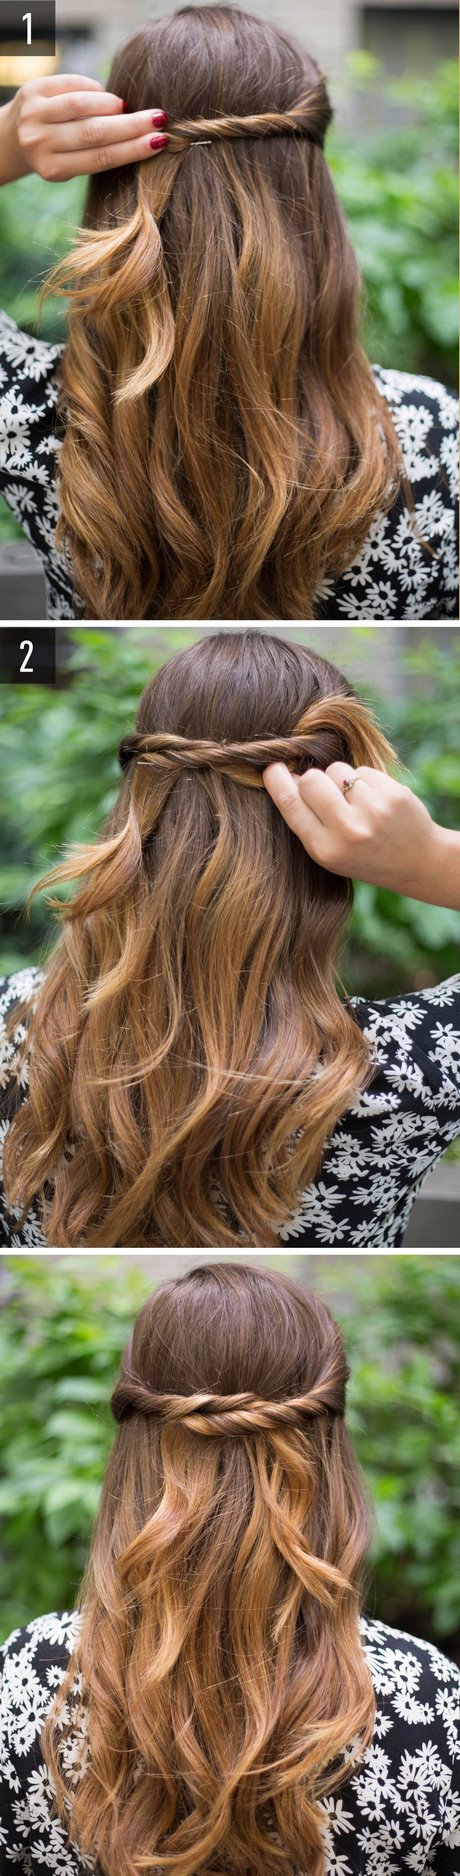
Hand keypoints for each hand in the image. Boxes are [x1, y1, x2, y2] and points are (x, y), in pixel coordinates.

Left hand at [0, 75, 167, 184]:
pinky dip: (93, 89)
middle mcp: (40, 143)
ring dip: (111, 104)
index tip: (160, 141)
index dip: (132, 149)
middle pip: (95, 132)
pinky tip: (104, 96)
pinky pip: (71, 85)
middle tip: (159, 118)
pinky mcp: (32, 90)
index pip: (101, 157)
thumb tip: (141, 133)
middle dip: (131, 125)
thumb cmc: (56, 152)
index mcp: (53, 169)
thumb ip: (96, 151)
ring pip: (82, 105)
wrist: (14, 137)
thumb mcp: (70, 163)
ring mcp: (34, 115)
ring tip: (125, 107)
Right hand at [262, 760, 453, 901]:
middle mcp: (348, 831)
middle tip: (325, 792)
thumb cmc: (364, 855)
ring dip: (341, 779)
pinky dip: (364, 780)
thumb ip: (308, 820)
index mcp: (325, 849)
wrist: (417, 861)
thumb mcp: (330, 852)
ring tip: (355, 801)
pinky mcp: (393, 794)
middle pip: (310, 779)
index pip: (291, 804)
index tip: (272, 768)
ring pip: (337, 770)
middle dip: (313, 780)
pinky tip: (374, 800)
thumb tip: (288, 777)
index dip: (277, 781)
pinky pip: (362, 770)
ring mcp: (373, 811)